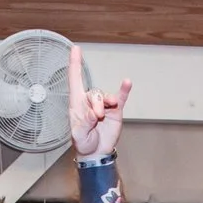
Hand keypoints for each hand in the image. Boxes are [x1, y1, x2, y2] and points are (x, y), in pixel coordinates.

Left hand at [66, 44, 130, 160]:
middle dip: (96, 104)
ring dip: (106, 104)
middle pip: (94, 93)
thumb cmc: (83, 143)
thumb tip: (92, 113)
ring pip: (106, 96)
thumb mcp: (78, 136)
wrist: (96, 153)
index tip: (75, 49)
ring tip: (103, 117)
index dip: (75, 64)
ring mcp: (104, 105)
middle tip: (96, 117)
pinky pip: (120, 97)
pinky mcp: (115, 110)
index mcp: (77, 104)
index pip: (75, 80)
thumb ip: (84, 124)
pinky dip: (124, 90)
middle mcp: (90, 101)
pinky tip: (127, 82)